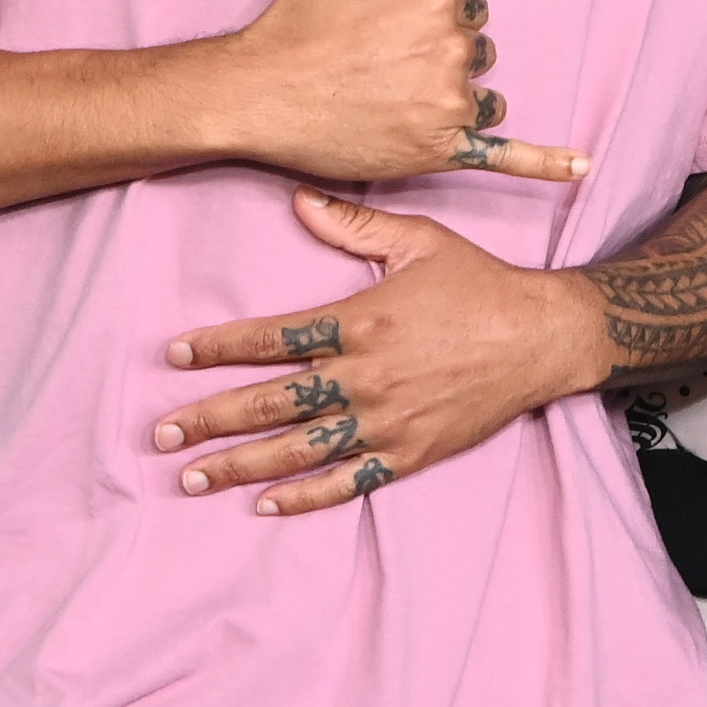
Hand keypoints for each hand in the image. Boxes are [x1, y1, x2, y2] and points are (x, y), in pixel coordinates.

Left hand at [154, 189, 611, 512]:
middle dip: (211, 419)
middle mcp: (367, 375)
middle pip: (272, 402)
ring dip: (240, 465)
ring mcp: (388, 419)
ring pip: (299, 449)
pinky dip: (305, 496)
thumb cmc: (481, 283)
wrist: (543, 337)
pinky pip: (348, 481)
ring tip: (193, 477)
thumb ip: (356, 225)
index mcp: (362, 320)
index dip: (219, 348)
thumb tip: (298, 202)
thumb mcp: (422, 241)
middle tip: (163, 436)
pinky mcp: (410, 452)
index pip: (273, 337)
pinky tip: (265, 504)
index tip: (175, 356)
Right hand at [212, 0, 586, 184]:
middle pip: (476, 56)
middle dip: (441, 62)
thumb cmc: (294, 23)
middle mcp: (453, 49)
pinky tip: (581, 164)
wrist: (256, 93)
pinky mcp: (439, 150)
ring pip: (483, 101)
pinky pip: (503, 156)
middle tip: (382, 69)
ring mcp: (449, 102)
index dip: (431, 24)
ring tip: (398, 102)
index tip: (389, 34)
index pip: (468, 11)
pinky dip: (545, 161)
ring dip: (458, 103)